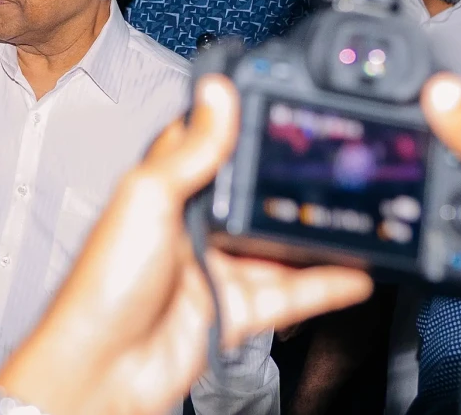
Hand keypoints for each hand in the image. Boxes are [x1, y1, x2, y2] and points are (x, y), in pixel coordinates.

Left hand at [0, 76, 373, 414]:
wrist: (105, 366)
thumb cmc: (104, 285)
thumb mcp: (149, 198)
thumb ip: (192, 150)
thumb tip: (216, 93)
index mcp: (163, 190)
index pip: (207, 145)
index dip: (239, 125)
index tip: (282, 107)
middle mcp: (188, 225)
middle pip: (249, 196)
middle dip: (287, 184)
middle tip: (335, 165)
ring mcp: (212, 268)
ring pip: (274, 246)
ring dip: (312, 236)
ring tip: (356, 217)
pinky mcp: (231, 310)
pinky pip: (287, 293)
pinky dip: (322, 285)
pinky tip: (355, 273)